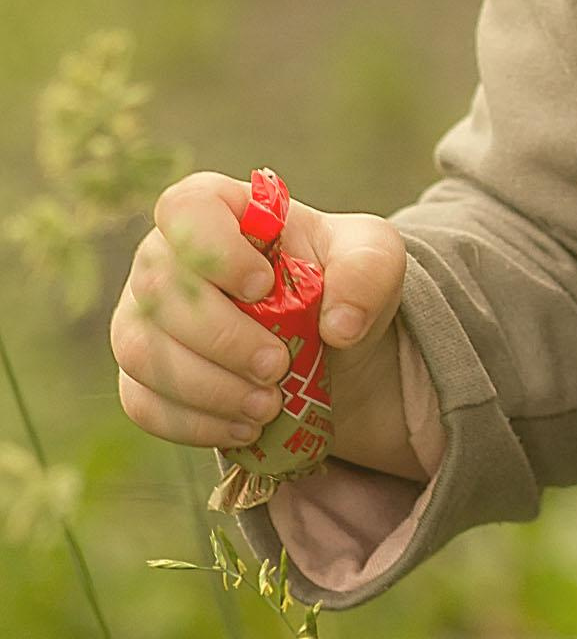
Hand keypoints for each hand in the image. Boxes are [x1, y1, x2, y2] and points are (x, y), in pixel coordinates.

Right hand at [111, 172, 418, 479]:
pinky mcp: (140, 375)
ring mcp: (143, 317)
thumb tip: (339, 325)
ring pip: (142, 352)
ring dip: (207, 388)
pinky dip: (193, 423)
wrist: (329, 345)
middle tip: (279, 367)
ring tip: (268, 406)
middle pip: (158, 289)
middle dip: (222, 338)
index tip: (262, 286)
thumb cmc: (339, 281)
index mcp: (217, 209)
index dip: (214, 249)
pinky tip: (244, 429)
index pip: (185, 208)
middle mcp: (164, 257)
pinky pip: (141, 402)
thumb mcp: (374, 258)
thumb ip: (366, 272)